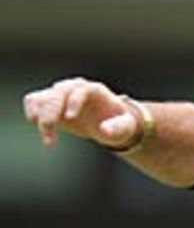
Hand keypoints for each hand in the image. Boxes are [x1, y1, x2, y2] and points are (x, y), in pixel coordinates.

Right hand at [22, 77, 140, 149]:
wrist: (108, 123)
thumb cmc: (119, 123)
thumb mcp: (125, 127)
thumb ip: (118, 127)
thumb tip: (104, 130)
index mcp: (94, 90)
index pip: (81, 90)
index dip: (73, 101)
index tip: (70, 117)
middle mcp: (75, 88)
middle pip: (58, 92)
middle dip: (51, 110)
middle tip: (48, 129)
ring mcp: (62, 94)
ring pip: (44, 97)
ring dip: (40, 115)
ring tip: (48, 139)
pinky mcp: (53, 102)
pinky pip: (35, 100)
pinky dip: (32, 111)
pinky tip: (35, 124)